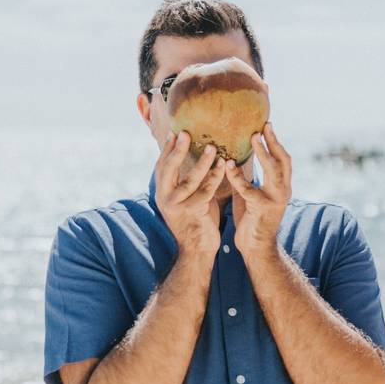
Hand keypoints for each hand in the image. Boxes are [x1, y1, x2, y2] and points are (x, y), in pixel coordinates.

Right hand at [154, 130, 225, 256]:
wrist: (197, 251)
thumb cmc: (196, 221)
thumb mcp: (187, 199)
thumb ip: (186, 181)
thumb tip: (194, 158)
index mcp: (162, 193)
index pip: (162, 167)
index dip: (167, 149)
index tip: (174, 132)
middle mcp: (165, 199)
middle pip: (168, 169)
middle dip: (177, 150)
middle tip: (185, 133)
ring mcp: (177, 207)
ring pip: (189, 180)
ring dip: (201, 162)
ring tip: (211, 147)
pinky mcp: (192, 213)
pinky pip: (205, 191)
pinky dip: (214, 178)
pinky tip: (222, 166)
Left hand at [225, 122, 290, 257]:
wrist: (257, 248)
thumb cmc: (252, 220)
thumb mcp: (252, 195)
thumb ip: (249, 178)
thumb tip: (237, 159)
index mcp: (282, 186)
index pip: (283, 159)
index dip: (276, 142)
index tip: (267, 125)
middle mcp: (283, 190)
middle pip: (283, 160)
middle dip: (274, 141)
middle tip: (265, 125)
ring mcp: (276, 199)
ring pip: (273, 170)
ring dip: (263, 152)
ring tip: (253, 137)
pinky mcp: (262, 209)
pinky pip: (249, 189)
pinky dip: (238, 177)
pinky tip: (228, 166)